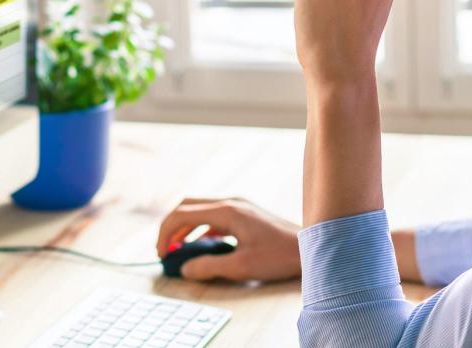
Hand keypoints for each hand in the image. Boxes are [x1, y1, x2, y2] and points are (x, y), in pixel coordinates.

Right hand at [155, 197, 300, 281]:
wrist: (310, 246)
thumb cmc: (279, 255)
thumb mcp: (241, 266)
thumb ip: (209, 267)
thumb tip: (185, 269)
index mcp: (226, 211)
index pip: (183, 213)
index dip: (165, 232)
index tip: (161, 253)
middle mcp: (230, 202)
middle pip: (188, 206)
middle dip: (171, 227)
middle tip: (164, 249)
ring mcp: (238, 205)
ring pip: (200, 210)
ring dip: (185, 228)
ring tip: (178, 250)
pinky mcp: (244, 213)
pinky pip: (214, 216)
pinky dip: (201, 229)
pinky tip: (202, 246)